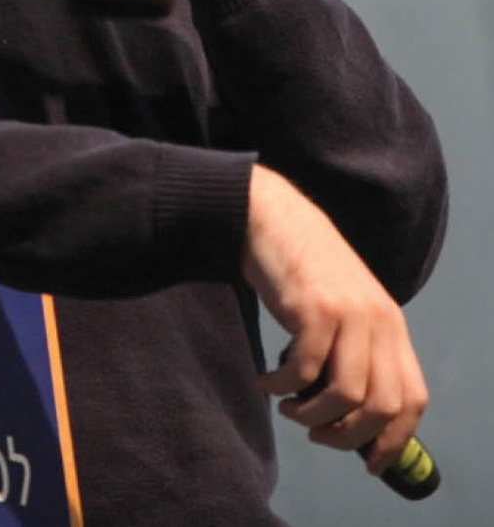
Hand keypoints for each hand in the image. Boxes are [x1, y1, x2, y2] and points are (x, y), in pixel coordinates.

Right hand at [244, 164, 428, 475]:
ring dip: (311, 414)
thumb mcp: (344, 306)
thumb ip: (356, 348)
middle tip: (315, 433)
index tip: (368, 460)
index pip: (411, 398)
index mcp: (390, 323)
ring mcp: (348, 312)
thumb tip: (348, 413)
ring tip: (288, 407)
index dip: (394, 438)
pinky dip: (280, 386)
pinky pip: (301, 369)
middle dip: (346, 435)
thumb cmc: (301, 266)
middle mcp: (378, 320)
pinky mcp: (313, 307)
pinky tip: (264, 381)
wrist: (271, 216)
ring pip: (345, 395)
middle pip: (381, 405)